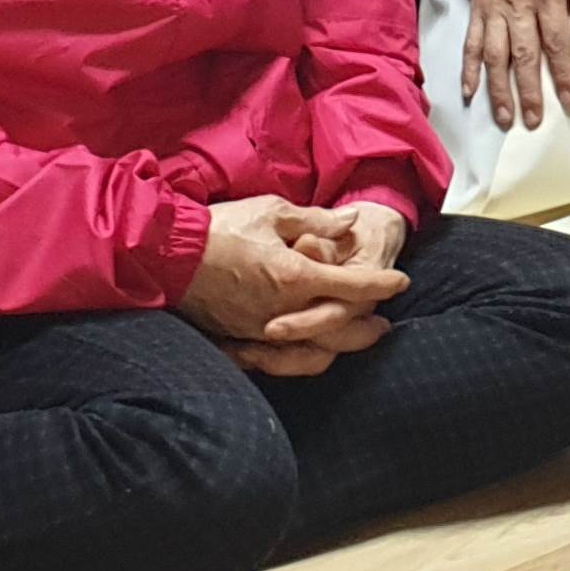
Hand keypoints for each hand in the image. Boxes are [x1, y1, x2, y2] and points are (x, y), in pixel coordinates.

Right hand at [182, 193, 407, 344]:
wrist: (168, 255)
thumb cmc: (221, 228)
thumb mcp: (272, 211)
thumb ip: (317, 221)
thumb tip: (351, 223)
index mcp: (295, 276)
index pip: (352, 285)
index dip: (381, 284)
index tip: (401, 282)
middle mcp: (282, 310)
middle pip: (340, 330)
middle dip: (367, 327)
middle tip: (385, 323)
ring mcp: (260, 330)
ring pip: (313, 351)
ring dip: (340, 345)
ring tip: (355, 338)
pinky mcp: (240, 339)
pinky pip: (282, 359)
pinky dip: (306, 356)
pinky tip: (314, 350)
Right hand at [461, 0, 569, 129]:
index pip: (556, 42)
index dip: (562, 74)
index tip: (568, 101)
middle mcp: (517, 4)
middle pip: (523, 55)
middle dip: (528, 91)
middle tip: (534, 120)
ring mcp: (493, 8)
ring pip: (494, 54)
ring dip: (499, 88)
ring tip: (505, 116)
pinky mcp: (477, 8)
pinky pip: (470, 42)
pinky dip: (469, 69)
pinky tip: (470, 92)